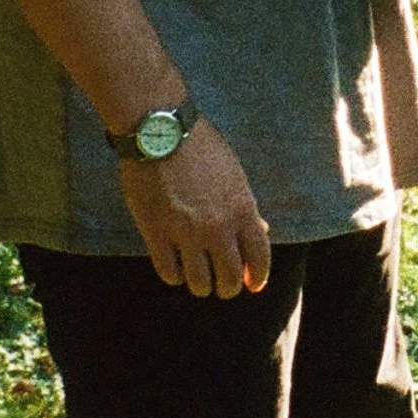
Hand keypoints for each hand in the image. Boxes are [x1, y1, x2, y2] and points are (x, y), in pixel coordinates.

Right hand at [118, 121, 272, 295]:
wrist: (160, 130)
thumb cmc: (201, 146)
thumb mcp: (235, 173)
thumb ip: (247, 207)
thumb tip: (261, 230)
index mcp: (242, 210)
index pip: (260, 259)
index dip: (257, 277)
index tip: (252, 284)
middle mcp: (218, 228)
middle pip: (229, 279)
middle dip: (227, 288)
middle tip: (221, 286)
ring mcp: (186, 233)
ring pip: (199, 283)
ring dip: (200, 285)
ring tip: (197, 279)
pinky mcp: (156, 233)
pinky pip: (169, 272)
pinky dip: (174, 276)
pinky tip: (174, 268)